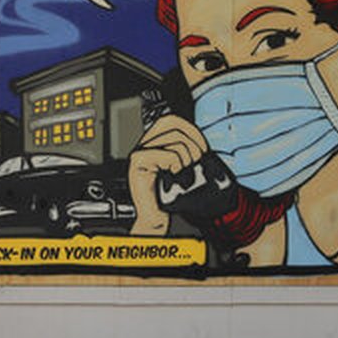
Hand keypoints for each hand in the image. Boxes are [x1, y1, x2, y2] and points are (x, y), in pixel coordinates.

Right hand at [128, 115, 207, 235]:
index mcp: (154, 144)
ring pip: (172, 140)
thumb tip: (197, 138)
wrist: (155, 218)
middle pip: (171, 125)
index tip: (200, 148)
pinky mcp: (137, 164)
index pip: (171, 119)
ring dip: (185, 157)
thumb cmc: (169, 198)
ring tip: (182, 171)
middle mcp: (144, 146)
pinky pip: (166, 154)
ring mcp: (139, 153)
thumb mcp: (183, 169)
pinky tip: (172, 175)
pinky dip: (176, 164)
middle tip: (192, 162)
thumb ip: (186, 150)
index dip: (190, 130)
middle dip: (191, 143)